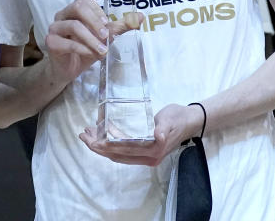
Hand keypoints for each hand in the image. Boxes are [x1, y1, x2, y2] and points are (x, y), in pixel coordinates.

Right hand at [44, 0, 139, 83]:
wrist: (68, 70)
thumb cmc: (85, 50)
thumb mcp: (104, 38)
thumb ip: (119, 27)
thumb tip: (141, 17)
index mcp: (73, 10)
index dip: (96, 9)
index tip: (107, 23)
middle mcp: (62, 15)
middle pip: (77, 7)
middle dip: (94, 20)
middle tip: (106, 35)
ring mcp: (54, 28)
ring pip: (73, 25)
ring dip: (91, 38)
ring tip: (102, 50)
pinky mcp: (51, 43)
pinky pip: (67, 43)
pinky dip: (83, 48)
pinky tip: (91, 55)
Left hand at [78, 103, 204, 166]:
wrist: (191, 121)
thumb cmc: (179, 118)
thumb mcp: (169, 120)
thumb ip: (163, 128)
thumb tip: (158, 136)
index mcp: (152, 150)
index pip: (122, 150)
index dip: (105, 146)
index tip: (91, 139)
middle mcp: (147, 157)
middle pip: (117, 155)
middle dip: (98, 147)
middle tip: (83, 135)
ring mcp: (146, 155)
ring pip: (118, 154)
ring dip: (102, 145)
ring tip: (88, 133)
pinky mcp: (145, 150)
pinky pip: (124, 150)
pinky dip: (112, 142)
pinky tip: (104, 132)